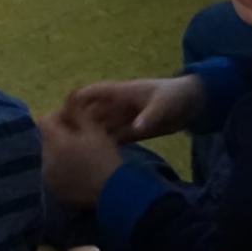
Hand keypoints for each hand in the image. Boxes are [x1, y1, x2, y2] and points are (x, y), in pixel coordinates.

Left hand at [37, 109, 124, 207]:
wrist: (113, 192)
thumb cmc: (104, 158)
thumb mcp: (94, 130)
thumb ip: (77, 111)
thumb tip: (69, 95)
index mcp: (54, 141)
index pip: (45, 120)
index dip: (57, 116)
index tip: (72, 119)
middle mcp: (45, 158)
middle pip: (44, 137)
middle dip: (57, 132)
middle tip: (76, 135)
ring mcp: (47, 176)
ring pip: (46, 154)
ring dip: (57, 149)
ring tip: (76, 151)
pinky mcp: (53, 188)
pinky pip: (50, 171)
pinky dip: (58, 166)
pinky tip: (74, 167)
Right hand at [60, 74, 206, 143]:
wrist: (194, 104)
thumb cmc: (176, 97)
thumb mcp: (163, 106)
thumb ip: (149, 116)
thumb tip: (137, 128)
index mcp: (122, 92)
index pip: (93, 93)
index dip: (75, 100)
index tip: (60, 114)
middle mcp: (118, 105)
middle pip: (92, 111)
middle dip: (75, 121)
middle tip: (57, 138)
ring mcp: (125, 118)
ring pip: (100, 126)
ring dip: (86, 135)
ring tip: (69, 150)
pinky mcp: (133, 131)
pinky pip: (113, 137)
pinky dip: (103, 144)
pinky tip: (92, 158)